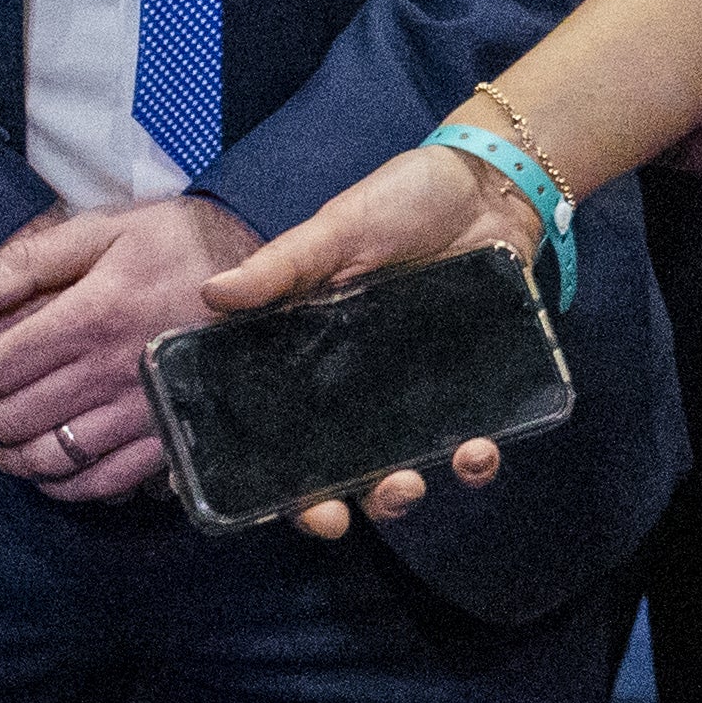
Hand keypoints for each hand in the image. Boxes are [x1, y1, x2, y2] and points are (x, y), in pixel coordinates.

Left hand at [0, 194, 261, 504]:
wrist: (277, 283)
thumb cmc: (189, 245)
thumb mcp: (115, 227)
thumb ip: (34, 258)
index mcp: (92, 316)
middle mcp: (110, 374)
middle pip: (12, 416)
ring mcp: (140, 414)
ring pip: (48, 456)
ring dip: (8, 453)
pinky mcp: (167, 439)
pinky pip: (99, 483)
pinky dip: (61, 485)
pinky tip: (49, 469)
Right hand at [198, 143, 537, 537]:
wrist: (491, 183)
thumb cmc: (402, 200)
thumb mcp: (337, 228)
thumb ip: (283, 266)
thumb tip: (210, 294)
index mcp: (308, 353)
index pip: (271, 426)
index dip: (255, 474)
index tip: (244, 508)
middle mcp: (356, 385)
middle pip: (331, 467)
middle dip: (328, 506)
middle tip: (335, 519)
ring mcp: (414, 390)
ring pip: (398, 466)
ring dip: (399, 493)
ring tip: (409, 482)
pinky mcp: (471, 385)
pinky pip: (469, 441)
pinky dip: (474, 459)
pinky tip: (479, 450)